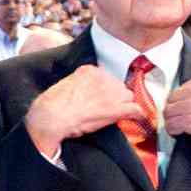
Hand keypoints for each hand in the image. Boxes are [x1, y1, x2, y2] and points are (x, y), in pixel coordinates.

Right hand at [23, 63, 145, 159]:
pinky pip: (135, 110)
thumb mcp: (65, 86)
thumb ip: (79, 85)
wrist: (52, 116)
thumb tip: (84, 94)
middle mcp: (103, 78)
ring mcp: (111, 93)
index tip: (100, 98)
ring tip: (117, 115)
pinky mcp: (116, 109)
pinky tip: (138, 120)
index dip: (105, 90)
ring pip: (128, 97)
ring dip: (124, 105)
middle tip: (105, 109)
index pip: (106, 78)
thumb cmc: (52, 105)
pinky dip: (138, 116)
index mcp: (90, 70)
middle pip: (118, 86)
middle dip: (114, 97)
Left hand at [162, 75, 190, 159]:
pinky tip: (181, 134)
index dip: (179, 104)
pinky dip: (174, 131)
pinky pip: (172, 125)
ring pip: (169, 113)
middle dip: (174, 113)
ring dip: (173, 123)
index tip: (182, 112)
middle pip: (171, 101)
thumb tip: (188, 105)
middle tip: (180, 123)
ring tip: (181, 129)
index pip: (179, 91)